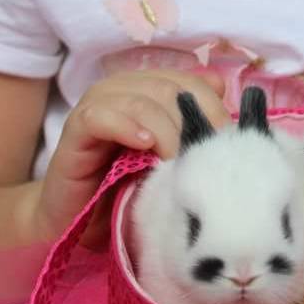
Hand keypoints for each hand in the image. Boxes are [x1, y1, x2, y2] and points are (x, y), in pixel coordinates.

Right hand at [32, 70, 229, 243]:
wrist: (77, 219)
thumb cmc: (128, 188)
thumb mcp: (170, 160)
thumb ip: (192, 126)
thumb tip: (222, 87)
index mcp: (153, 89)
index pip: (192, 84)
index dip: (212, 108)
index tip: (227, 142)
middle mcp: (126, 89)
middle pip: (171, 89)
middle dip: (193, 122)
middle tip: (202, 156)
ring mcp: (99, 104)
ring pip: (142, 101)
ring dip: (166, 131)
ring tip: (175, 160)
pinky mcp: (76, 127)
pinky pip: (103, 116)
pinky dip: (127, 128)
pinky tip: (143, 146)